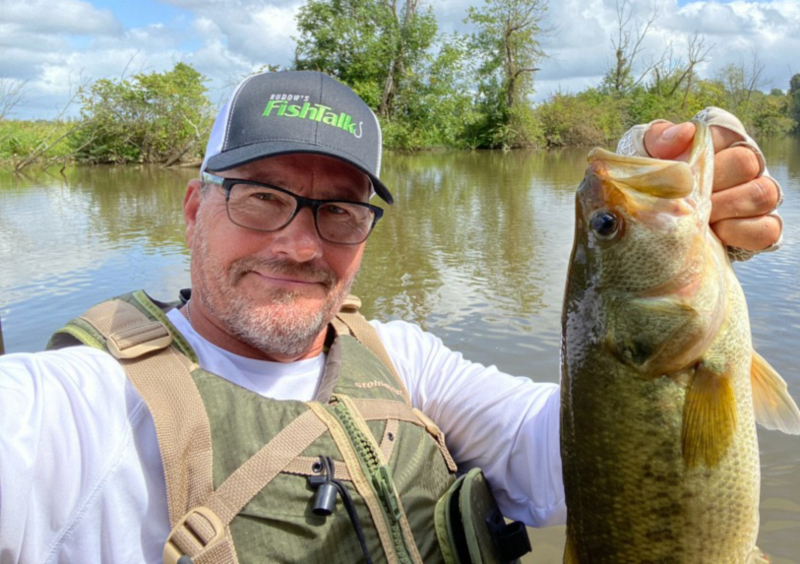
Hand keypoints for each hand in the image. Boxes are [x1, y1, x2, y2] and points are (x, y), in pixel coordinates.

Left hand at [644, 121, 781, 251]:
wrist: (648, 232)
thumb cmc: (649, 188)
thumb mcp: (643, 160)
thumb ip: (658, 138)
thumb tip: (686, 132)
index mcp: (717, 142)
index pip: (725, 132)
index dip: (701, 149)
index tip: (676, 164)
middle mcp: (744, 165)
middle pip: (746, 162)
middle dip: (710, 183)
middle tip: (685, 198)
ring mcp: (757, 196)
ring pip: (762, 193)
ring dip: (724, 208)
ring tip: (697, 218)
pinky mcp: (762, 229)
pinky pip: (767, 229)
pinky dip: (738, 232)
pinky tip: (714, 235)